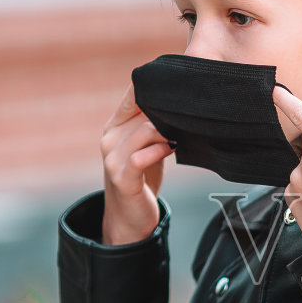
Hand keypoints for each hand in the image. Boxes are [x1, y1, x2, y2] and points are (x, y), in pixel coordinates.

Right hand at [100, 82, 175, 244]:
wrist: (129, 217)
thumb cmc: (142, 178)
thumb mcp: (146, 147)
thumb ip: (153, 125)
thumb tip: (181, 103)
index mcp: (115, 127)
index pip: (133, 95)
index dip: (155, 86)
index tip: (180, 85)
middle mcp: (110, 138)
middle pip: (144, 111)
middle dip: (170, 113)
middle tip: (191, 115)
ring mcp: (113, 158)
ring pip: (145, 130)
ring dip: (168, 131)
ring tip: (181, 136)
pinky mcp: (122, 177)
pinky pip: (141, 156)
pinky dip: (159, 150)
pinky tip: (171, 150)